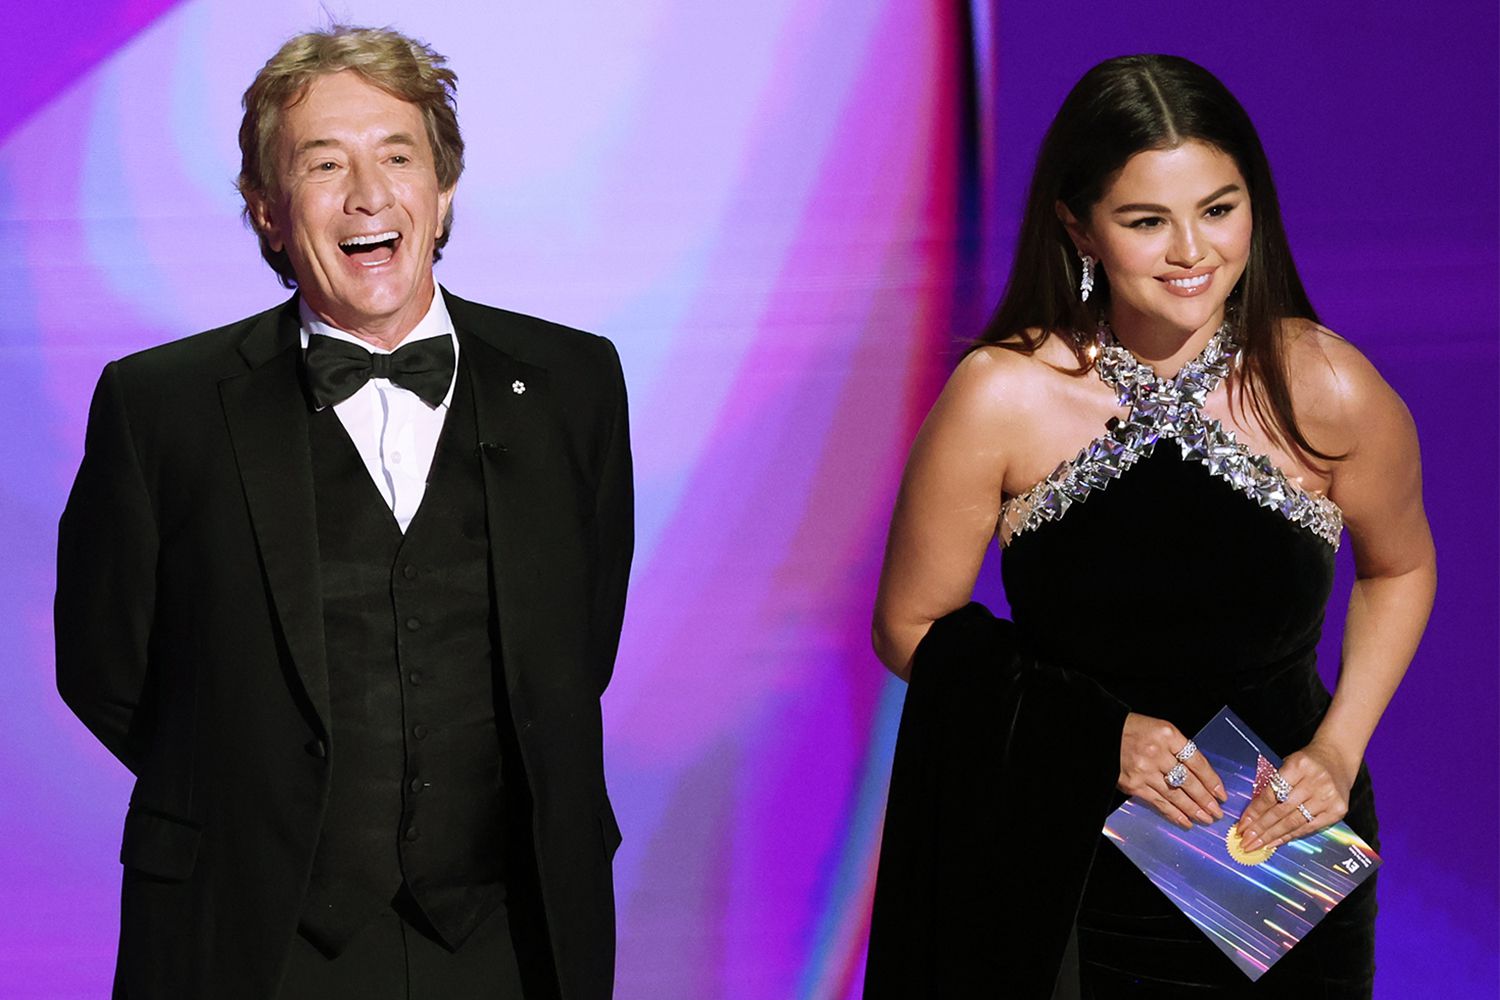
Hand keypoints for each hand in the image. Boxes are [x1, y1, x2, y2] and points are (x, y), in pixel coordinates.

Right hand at [1118, 713, 1226, 829]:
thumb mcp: (1161, 730)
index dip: (1211, 780)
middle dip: (1206, 799)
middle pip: (1189, 781)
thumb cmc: (1135, 731)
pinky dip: (1174, 814)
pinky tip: (1185, 821)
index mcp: (1167, 734)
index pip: (1197, 761)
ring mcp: (1144, 770)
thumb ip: (1178, 749)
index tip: (1221, 793)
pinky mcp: (1134, 785)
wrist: (1105, 734)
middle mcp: (1157, 752)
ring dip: (1193, 810)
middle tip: (1217, 811)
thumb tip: (1200, 777)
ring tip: (1206, 818)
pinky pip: (1159, 802)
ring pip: (1175, 795)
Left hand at [1236, 740, 1357, 851]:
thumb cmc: (1308, 762)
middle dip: (1260, 828)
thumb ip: (1274, 784)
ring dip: (1273, 836)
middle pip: (1281, 810)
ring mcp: (1328, 797)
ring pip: (1294, 822)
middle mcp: (1315, 782)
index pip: (1271, 794)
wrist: (1338, 758)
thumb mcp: (1288, 764)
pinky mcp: (1337, 810)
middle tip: (1246, 840)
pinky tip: (1276, 842)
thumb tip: (1252, 814)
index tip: (1242, 824)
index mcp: (1298, 765)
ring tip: (1257, 845)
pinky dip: (1290, 836)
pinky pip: (1309, 828)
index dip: (1254, 811)